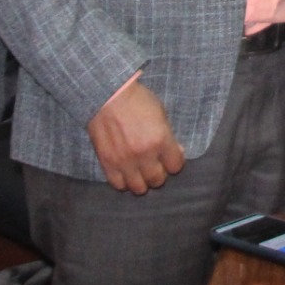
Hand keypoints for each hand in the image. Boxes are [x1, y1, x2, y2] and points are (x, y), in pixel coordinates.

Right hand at [87, 78, 184, 193]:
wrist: (108, 96)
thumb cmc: (137, 101)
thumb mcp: (161, 113)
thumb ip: (168, 136)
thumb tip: (176, 153)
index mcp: (160, 139)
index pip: (175, 166)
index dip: (175, 163)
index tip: (171, 158)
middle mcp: (143, 154)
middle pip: (157, 180)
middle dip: (160, 174)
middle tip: (156, 166)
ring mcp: (124, 161)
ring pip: (138, 188)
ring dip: (142, 181)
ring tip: (141, 172)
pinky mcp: (107, 163)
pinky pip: (118, 185)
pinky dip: (124, 182)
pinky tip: (126, 173)